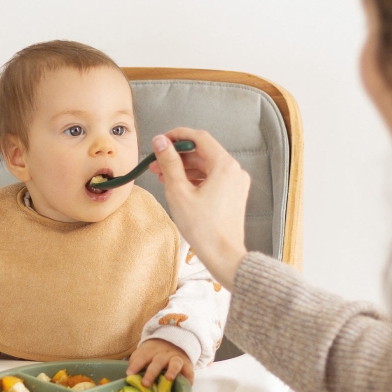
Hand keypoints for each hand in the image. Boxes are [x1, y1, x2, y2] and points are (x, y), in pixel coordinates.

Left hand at [128, 338, 194, 386]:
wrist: (173, 343)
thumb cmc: (153, 355)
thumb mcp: (144, 354)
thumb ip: (137, 362)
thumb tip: (128, 375)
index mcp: (150, 351)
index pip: (142, 357)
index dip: (136, 365)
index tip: (129, 374)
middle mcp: (163, 354)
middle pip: (157, 361)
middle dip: (151, 372)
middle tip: (145, 383)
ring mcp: (176, 359)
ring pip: (174, 363)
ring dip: (172, 370)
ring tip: (169, 379)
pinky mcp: (187, 365)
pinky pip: (189, 371)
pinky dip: (189, 378)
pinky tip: (187, 384)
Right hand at [148, 130, 249, 288]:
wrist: (223, 255)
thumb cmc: (204, 228)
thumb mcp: (179, 192)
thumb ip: (169, 163)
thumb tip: (161, 143)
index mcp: (225, 166)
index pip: (199, 138)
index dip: (177, 136)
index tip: (161, 141)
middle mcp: (234, 171)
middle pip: (202, 152)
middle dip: (177, 156)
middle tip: (156, 162)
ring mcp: (235, 183)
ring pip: (206, 166)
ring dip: (184, 168)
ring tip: (162, 176)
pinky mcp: (232, 195)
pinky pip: (212, 179)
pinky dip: (194, 179)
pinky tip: (178, 186)